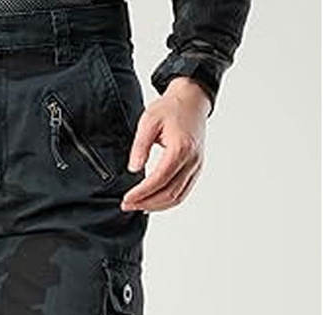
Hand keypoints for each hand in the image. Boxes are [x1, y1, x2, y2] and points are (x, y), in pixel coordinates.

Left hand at [122, 77, 210, 212]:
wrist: (192, 100)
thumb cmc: (171, 108)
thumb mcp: (149, 120)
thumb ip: (140, 145)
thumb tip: (133, 168)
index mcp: (181, 148)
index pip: (160, 179)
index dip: (142, 193)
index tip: (126, 199)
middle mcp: (192, 160)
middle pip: (169, 193)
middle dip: (146, 203)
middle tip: (127, 205)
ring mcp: (196, 166)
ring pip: (177, 197)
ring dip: (156, 206)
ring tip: (137, 206)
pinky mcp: (196, 169)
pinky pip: (183, 193)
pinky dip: (167, 202)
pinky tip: (152, 203)